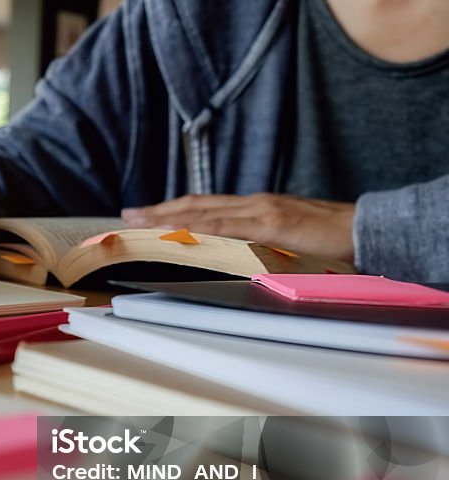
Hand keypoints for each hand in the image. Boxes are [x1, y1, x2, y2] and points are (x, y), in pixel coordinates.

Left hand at [121, 193, 356, 262]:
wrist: (368, 229)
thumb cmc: (329, 241)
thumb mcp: (284, 242)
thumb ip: (257, 246)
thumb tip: (227, 259)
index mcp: (255, 209)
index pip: (204, 207)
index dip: (171, 211)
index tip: (143, 216)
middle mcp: (253, 205)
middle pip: (196, 206)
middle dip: (159, 211)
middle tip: (127, 217)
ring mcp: (262, 213)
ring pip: (204, 214)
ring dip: (169, 218)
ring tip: (140, 224)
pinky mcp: (274, 225)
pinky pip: (228, 228)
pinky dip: (200, 230)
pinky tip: (178, 234)